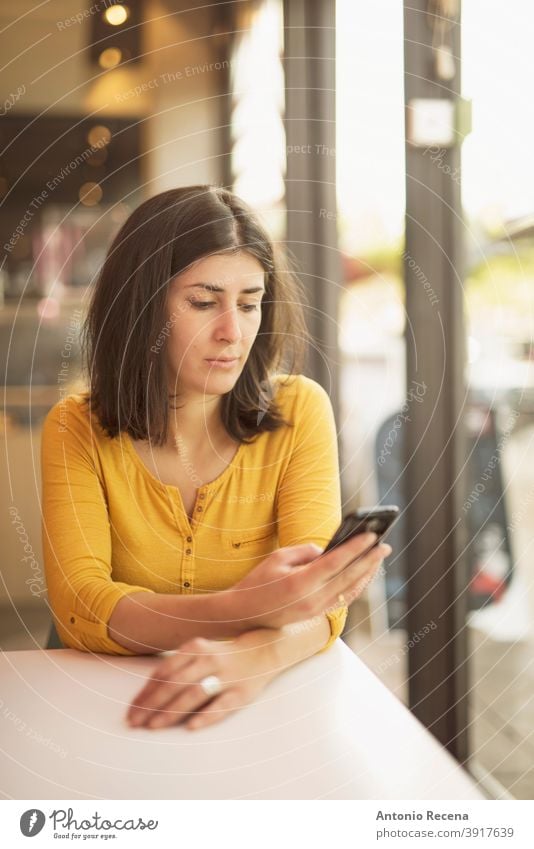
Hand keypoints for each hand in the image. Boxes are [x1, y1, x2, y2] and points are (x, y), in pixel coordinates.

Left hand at [126, 629, 281, 730]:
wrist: (263, 651)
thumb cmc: (221, 656)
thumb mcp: (199, 652)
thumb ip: (176, 669)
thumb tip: (146, 694)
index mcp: (195, 648)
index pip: (164, 672)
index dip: (145, 692)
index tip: (131, 711)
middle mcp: (209, 660)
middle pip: (175, 684)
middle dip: (151, 705)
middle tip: (135, 723)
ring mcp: (226, 676)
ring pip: (194, 695)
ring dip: (171, 712)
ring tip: (154, 726)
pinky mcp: (241, 693)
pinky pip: (221, 707)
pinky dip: (205, 717)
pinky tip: (190, 727)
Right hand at [225, 533, 391, 629]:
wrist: (245, 614)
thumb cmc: (259, 581)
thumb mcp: (278, 557)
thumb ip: (306, 551)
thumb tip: (328, 552)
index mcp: (301, 582)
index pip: (337, 563)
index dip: (356, 548)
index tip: (372, 537)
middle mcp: (312, 599)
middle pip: (349, 578)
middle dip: (370, 560)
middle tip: (384, 546)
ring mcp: (316, 610)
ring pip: (350, 591)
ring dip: (367, 574)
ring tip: (378, 558)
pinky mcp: (316, 615)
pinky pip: (343, 599)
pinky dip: (356, 586)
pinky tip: (363, 574)